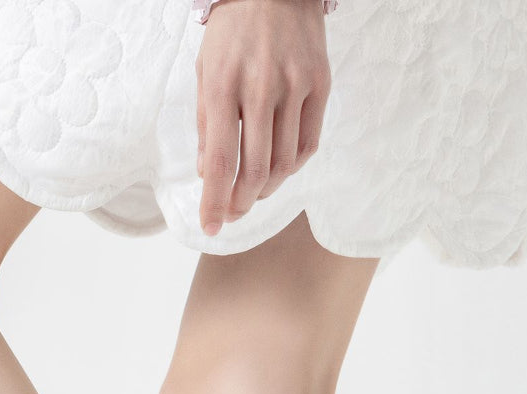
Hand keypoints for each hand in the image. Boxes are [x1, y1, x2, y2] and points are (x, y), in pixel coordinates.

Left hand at [196, 0, 330, 235]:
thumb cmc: (233, 33)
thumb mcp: (206, 72)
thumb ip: (207, 126)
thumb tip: (209, 176)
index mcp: (223, 85)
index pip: (221, 160)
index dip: (215, 201)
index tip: (211, 226)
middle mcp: (261, 87)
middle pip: (254, 170)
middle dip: (241, 203)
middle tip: (233, 214)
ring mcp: (295, 86)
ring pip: (284, 163)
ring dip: (265, 189)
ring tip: (252, 193)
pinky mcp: (320, 84)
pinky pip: (307, 144)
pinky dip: (291, 167)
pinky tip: (277, 170)